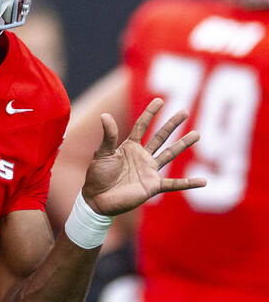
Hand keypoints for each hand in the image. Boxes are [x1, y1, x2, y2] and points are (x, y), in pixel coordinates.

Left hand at [81, 97, 204, 216]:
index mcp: (129, 147)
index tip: (160, 100)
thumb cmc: (97, 176)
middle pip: (160, 137)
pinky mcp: (153, 186)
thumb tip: (104, 115)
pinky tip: (203, 181)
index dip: (150, 113)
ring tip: (196, 134)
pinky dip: (188, 183)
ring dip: (183, 145)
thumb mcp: (102, 154)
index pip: (141, 126)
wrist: (97, 200)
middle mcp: (142, 157)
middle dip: (172, 124)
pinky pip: (174, 184)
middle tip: (184, 111)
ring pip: (169, 154)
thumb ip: (108, 136)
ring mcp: (149, 171)